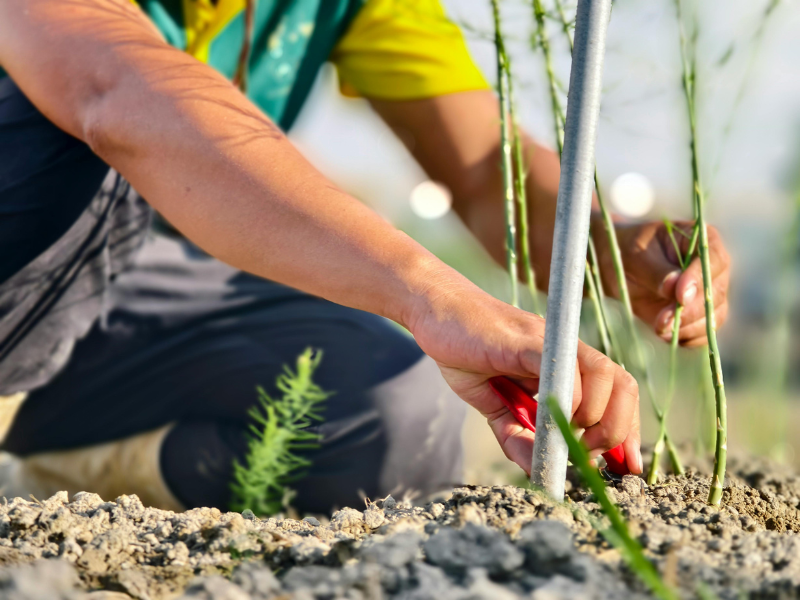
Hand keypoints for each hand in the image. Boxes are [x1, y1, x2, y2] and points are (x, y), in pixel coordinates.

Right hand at [407, 278, 641, 475]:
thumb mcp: (495, 407)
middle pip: (623, 384)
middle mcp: (567, 350)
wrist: (437, 313)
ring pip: (604, 374)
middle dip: (616, 429)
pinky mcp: (526, 339)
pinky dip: (566, 397)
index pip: (618, 394)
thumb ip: (517, 437)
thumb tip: (536, 473)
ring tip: (568, 436)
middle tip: (587, 453)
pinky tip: (549, 416)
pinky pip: (560, 366)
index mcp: (567, 365)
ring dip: (594, 416)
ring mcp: (550, 341)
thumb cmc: (467, 352)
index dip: (627, 431)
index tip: (624, 465)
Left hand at [601, 219, 729, 346]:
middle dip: (690, 310)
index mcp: (702, 241)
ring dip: (688, 327)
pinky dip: (688, 337)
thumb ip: (656, 271)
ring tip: (660, 328)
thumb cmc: (628, 253)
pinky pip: (704, 332)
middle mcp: (713, 267)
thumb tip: (675, 287)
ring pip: (714, 315)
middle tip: (663, 320)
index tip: (680, 296)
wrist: (619, 269)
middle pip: (716, 292)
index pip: (713, 259)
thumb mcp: (636, 255)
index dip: (699, 278)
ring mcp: (709, 293)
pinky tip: (667, 335)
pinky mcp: (700, 315)